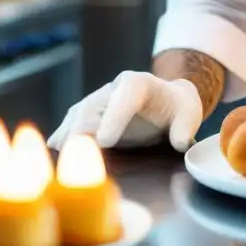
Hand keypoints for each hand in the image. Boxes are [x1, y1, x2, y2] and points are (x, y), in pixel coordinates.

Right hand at [48, 71, 202, 152]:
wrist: (168, 100)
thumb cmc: (178, 108)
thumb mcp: (190, 114)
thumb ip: (185, 127)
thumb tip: (178, 143)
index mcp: (138, 83)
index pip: (124, 97)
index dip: (113, 118)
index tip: (104, 141)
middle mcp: (112, 88)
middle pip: (92, 108)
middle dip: (83, 133)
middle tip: (78, 161)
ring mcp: (97, 100)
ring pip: (76, 116)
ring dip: (69, 138)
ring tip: (62, 162)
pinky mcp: (87, 112)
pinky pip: (70, 123)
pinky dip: (63, 139)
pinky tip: (55, 155)